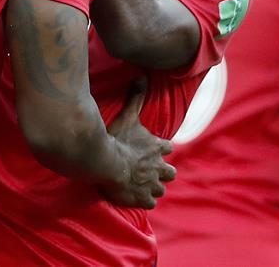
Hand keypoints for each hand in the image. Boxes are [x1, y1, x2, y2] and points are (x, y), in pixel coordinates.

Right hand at [101, 77, 175, 208]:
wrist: (108, 164)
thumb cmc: (119, 140)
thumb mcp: (128, 115)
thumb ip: (136, 96)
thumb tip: (141, 75)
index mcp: (158, 148)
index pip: (168, 149)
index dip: (162, 149)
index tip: (154, 149)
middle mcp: (160, 168)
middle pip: (170, 173)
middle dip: (163, 172)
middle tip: (149, 170)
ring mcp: (152, 185)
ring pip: (160, 190)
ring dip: (153, 188)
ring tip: (141, 185)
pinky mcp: (143, 199)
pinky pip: (149, 203)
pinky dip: (143, 200)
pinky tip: (135, 197)